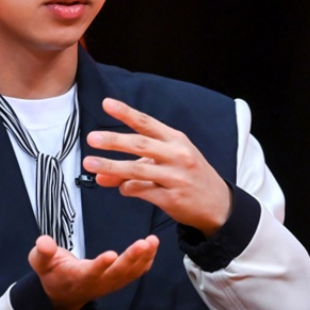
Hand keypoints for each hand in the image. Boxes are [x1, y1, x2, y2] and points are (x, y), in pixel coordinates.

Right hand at [28, 234, 158, 309]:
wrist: (63, 294)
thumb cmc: (52, 273)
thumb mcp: (40, 263)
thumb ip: (42, 252)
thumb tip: (44, 241)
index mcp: (77, 278)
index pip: (90, 273)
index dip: (100, 265)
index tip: (111, 254)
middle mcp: (97, 283)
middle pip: (117, 273)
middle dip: (131, 259)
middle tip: (143, 243)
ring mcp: (110, 284)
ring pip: (130, 273)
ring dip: (143, 258)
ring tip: (153, 241)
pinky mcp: (118, 280)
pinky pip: (135, 273)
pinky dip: (146, 261)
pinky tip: (153, 247)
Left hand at [83, 97, 231, 236]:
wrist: (218, 204)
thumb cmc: (189, 176)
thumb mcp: (167, 163)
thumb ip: (135, 164)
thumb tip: (100, 174)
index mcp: (176, 140)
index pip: (147, 123)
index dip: (126, 113)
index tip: (107, 104)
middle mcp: (177, 155)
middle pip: (140, 144)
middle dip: (114, 140)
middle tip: (92, 138)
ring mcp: (176, 177)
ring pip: (137, 170)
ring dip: (111, 167)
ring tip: (91, 164)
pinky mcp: (172, 198)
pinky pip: (142, 191)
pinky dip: (127, 188)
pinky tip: (121, 188)